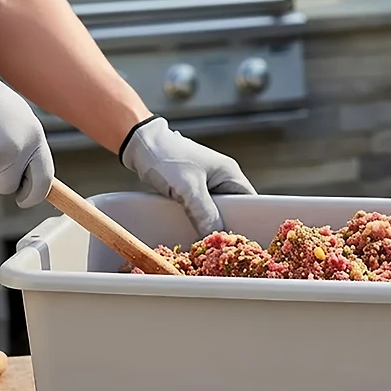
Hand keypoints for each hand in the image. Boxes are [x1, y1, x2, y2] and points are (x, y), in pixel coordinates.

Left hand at [120, 116, 255, 235]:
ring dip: (208, 226)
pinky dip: (196, 222)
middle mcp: (222, 180)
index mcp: (230, 174)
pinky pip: (200, 212)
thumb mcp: (188, 187)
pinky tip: (190, 232)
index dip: (249, 222)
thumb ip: (204, 212)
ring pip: (215, 214)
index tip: (240, 241)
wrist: (139, 143)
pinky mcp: (191, 192)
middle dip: (226, 228)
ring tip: (204, 243)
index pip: (251, 203)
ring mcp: (206, 186)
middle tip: (219, 246)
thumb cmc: (167, 157)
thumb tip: (214, 238)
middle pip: (233, 212)